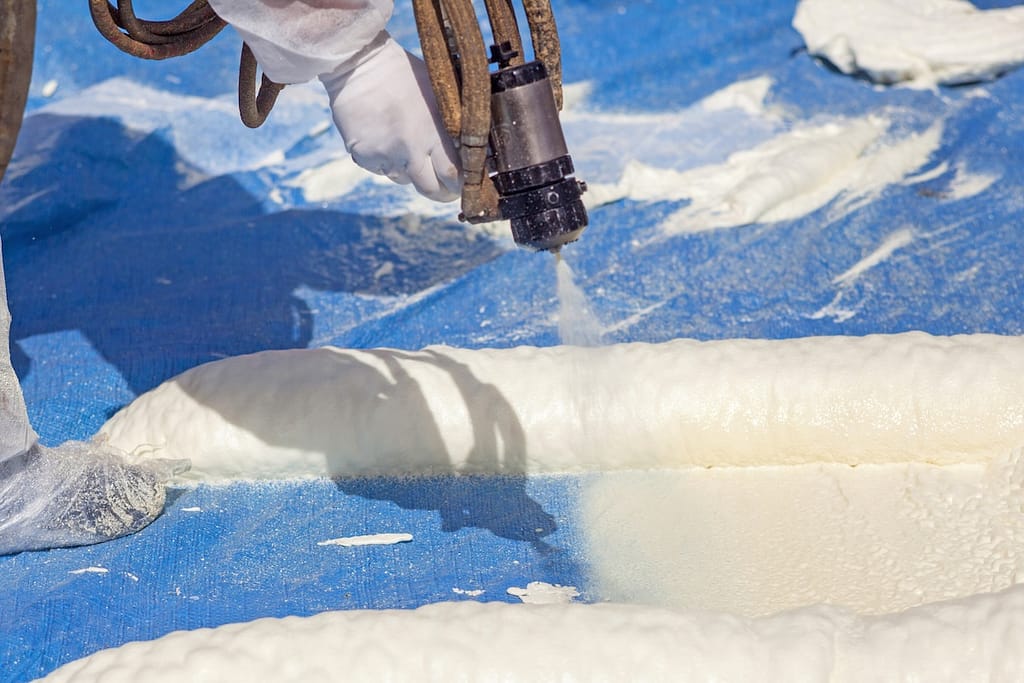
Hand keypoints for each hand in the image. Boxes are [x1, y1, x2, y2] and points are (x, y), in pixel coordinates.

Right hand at [320, 34, 461, 201]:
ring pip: (404, 179)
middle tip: (443, 188)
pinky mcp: (363, 156)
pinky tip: (384, 137)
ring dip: (409, 171)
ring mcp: (385, 154)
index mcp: (433, 130)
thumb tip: (470, 151)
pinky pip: (381, 169)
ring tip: (406, 143)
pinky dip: (385, 161)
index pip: (453, 174)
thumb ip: (452, 124)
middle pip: (430, 188)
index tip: (460, 184)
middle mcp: (410, 148)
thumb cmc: (404, 74)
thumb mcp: (438, 93)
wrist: (358, 63)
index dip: (458, 184)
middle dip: (440, 192)